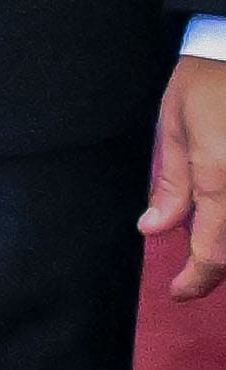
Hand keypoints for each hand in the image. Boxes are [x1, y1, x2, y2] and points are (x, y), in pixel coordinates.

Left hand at [142, 51, 225, 299]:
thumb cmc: (206, 78)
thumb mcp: (175, 126)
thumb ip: (171, 184)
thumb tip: (151, 229)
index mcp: (221, 175)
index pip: (214, 253)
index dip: (197, 281)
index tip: (179, 291)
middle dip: (217, 268)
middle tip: (193, 272)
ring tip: (207, 245)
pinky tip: (222, 217)